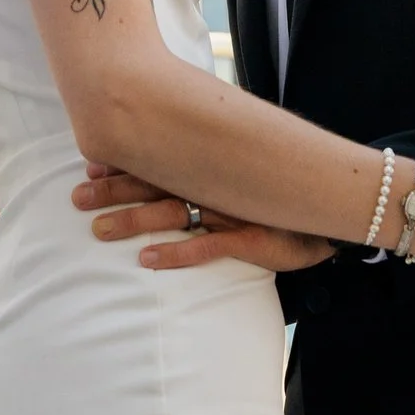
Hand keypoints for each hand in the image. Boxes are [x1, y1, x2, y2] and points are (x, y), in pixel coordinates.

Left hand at [74, 166, 335, 272]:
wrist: (337, 216)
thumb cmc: (284, 200)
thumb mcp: (246, 176)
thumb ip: (211, 166)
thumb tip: (173, 154)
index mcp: (214, 168)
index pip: (161, 161)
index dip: (124, 164)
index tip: (90, 165)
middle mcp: (218, 186)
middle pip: (156, 185)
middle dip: (115, 191)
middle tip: (76, 197)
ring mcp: (234, 212)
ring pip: (173, 214)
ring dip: (133, 221)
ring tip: (97, 230)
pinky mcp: (251, 241)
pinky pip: (208, 247)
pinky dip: (177, 254)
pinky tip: (146, 259)